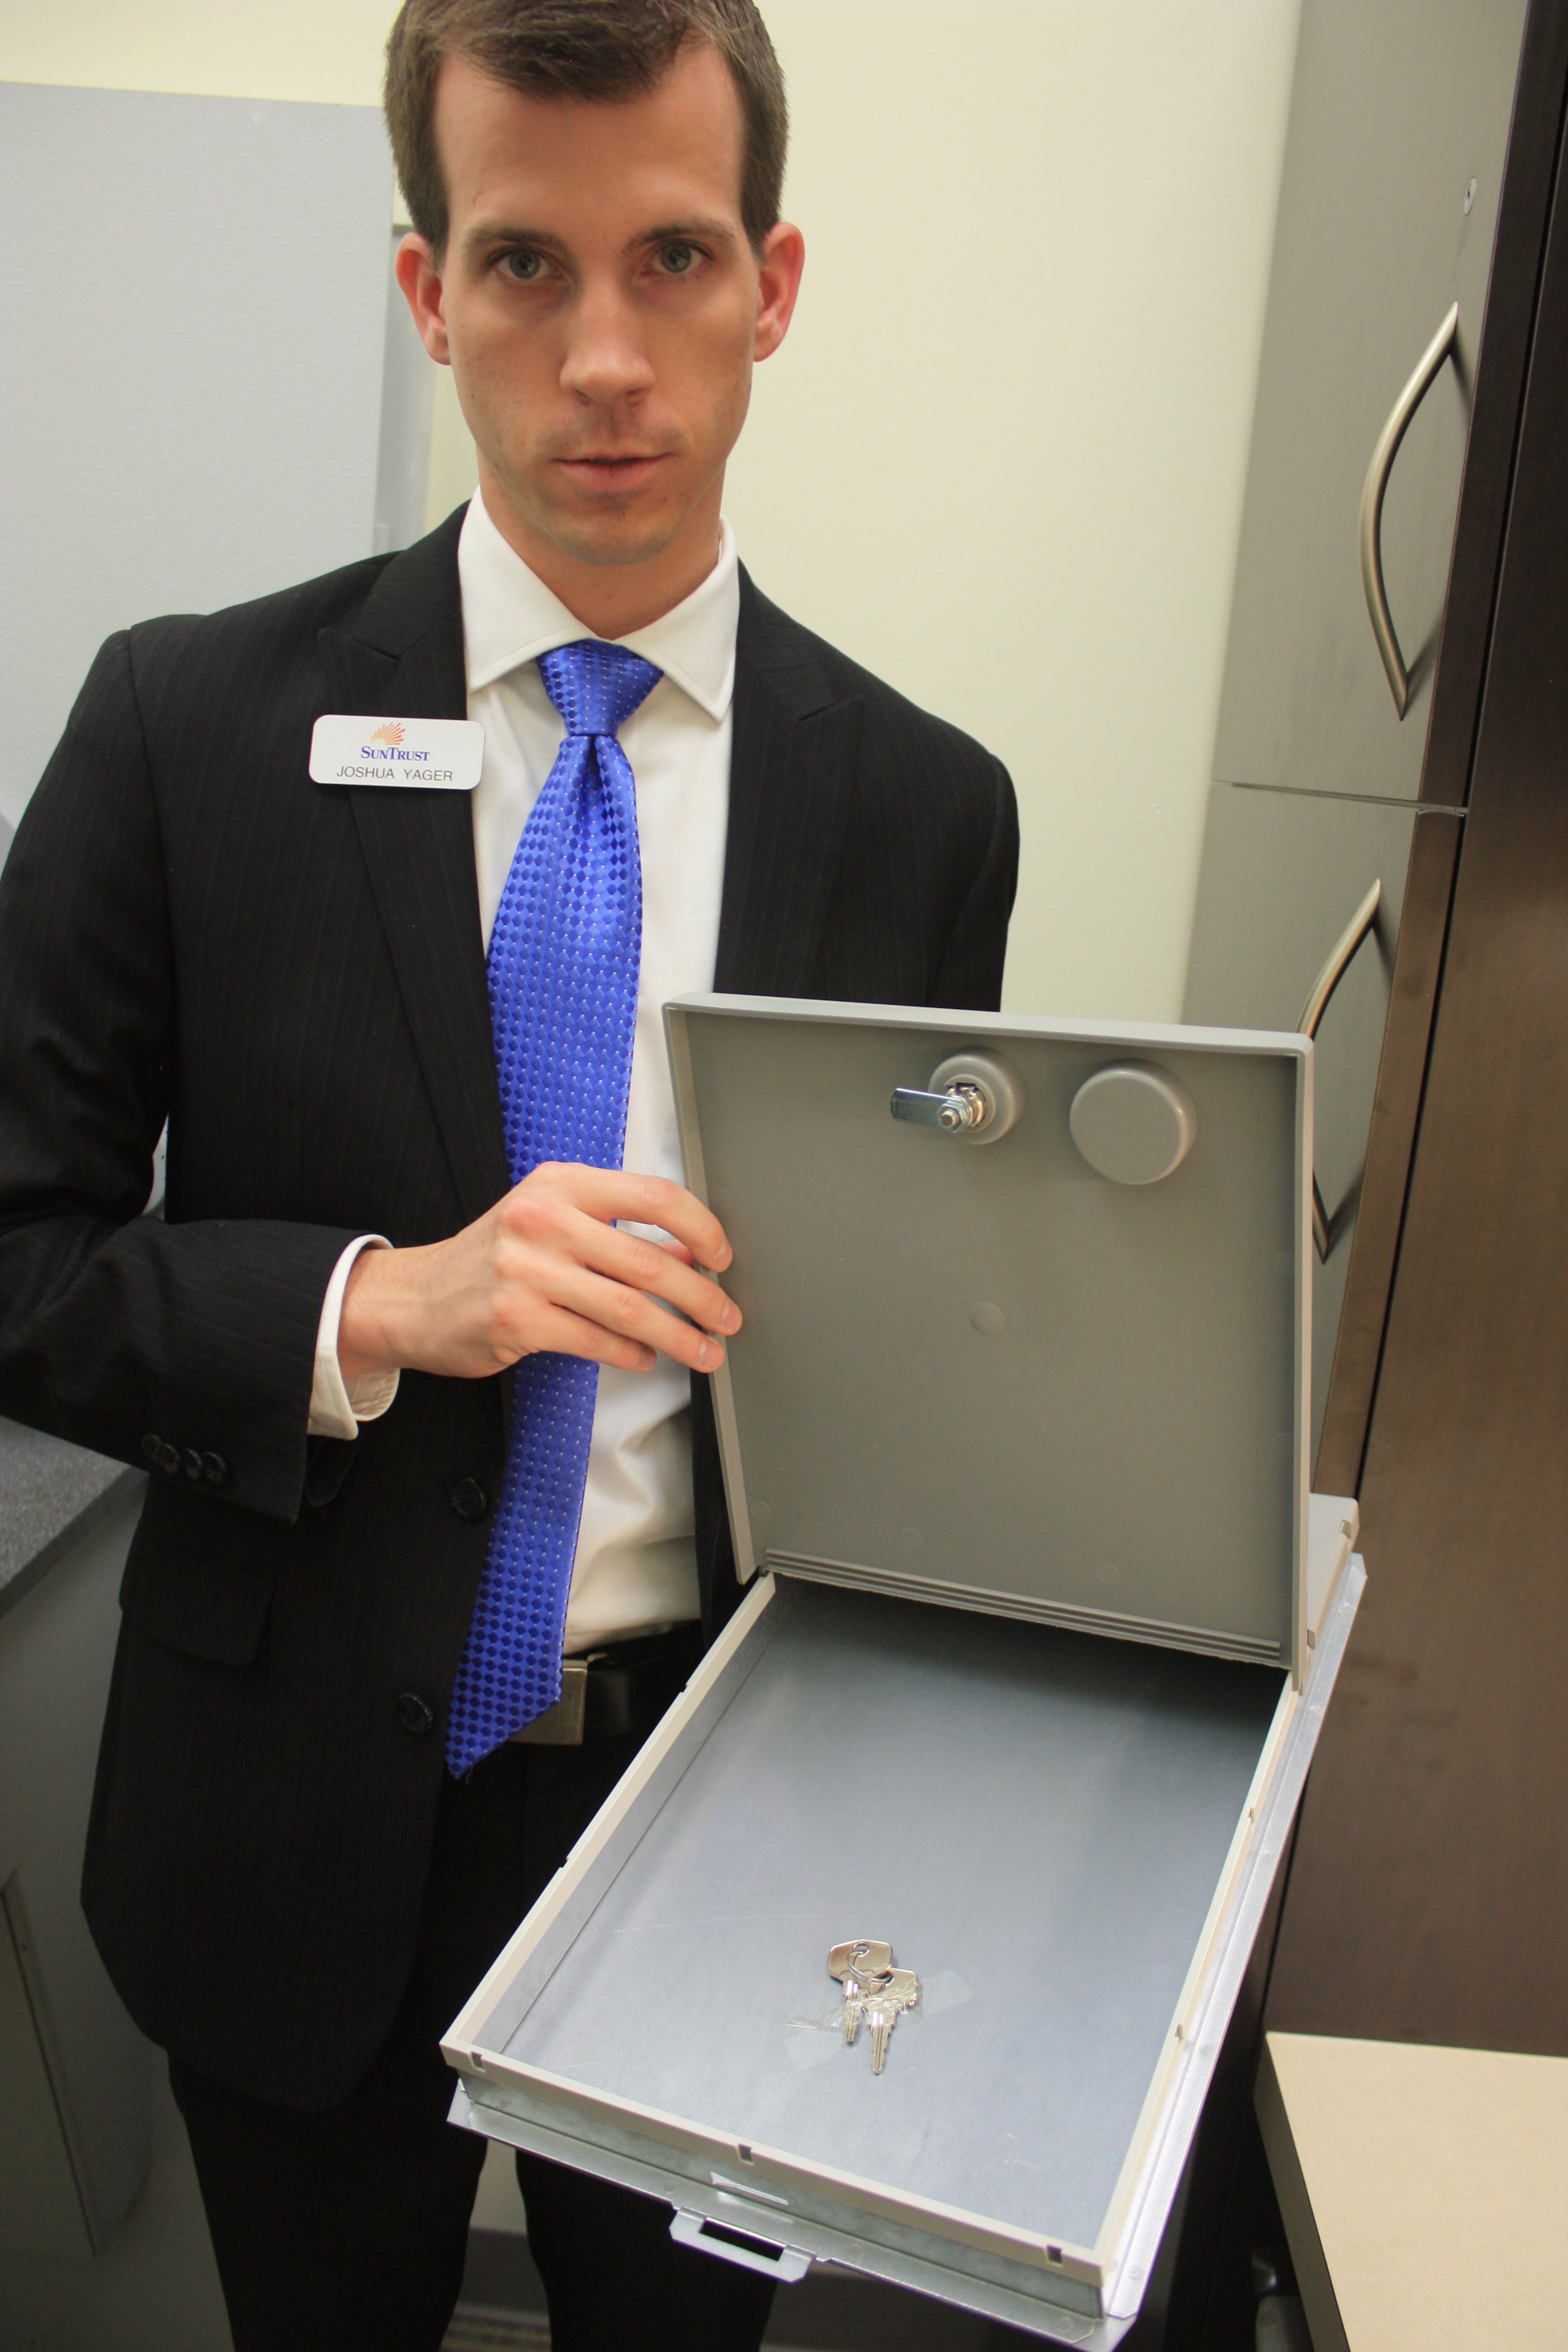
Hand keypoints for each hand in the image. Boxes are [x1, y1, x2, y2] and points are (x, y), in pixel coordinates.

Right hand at [337, 1164, 737, 1382]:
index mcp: (561, 1185)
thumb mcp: (552, 1224)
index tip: (721, 1256)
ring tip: (704, 1351)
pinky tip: (646, 1358)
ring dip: (679, 1336)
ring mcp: (527, 1270)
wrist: (413, 1297)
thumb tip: (688, 1260)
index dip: (701, 1228)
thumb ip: (616, 1235)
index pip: (654, 1196)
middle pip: (650, 1262)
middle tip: (727, 1317)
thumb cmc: (492, 1259)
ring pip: (630, 1309)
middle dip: (701, 1297)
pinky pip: (596, 1341)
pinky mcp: (516, 1319)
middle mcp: (544, 1219)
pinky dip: (631, 1354)